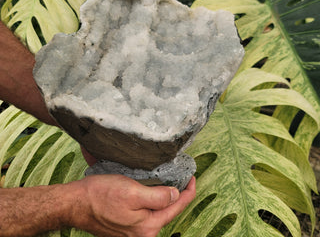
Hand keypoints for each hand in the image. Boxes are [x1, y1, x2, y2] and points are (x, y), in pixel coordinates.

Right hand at [69, 174, 195, 236]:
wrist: (76, 203)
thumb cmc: (101, 196)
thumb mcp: (133, 192)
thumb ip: (158, 196)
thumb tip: (177, 195)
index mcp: (148, 227)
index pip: (177, 207)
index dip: (188, 191)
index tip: (192, 177)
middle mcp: (143, 233)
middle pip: (169, 212)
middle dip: (179, 195)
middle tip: (184, 178)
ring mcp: (134, 231)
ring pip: (158, 212)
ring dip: (166, 197)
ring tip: (171, 182)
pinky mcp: (127, 226)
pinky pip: (147, 212)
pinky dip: (154, 201)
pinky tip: (153, 190)